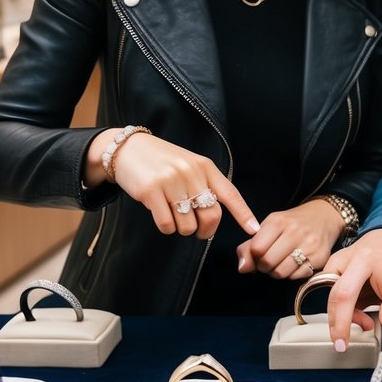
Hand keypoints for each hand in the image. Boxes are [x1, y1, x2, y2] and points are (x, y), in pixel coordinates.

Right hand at [87, 129, 257, 239]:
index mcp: (205, 166)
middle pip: (211, 216)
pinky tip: (161, 217)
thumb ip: (205, 185)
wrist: (128, 149)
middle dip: (205, 231)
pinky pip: (167, 224)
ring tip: (173, 216)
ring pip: (187, 225)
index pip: (230, 194)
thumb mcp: (189, 165)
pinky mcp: (151, 190)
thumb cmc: (162, 162)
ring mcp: (171, 181)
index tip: (253, 230)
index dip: (243, 214)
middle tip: (197, 232)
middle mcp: (191, 172)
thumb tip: (214, 218)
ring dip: (181, 229)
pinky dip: (166, 228)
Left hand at [235, 198, 345, 278]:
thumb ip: (249, 246)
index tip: (260, 252)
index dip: (254, 255)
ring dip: (277, 272)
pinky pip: (296, 277)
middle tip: (270, 260)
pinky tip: (295, 264)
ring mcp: (310, 245)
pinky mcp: (320, 258)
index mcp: (279, 221)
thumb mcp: (269, 227)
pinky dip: (291, 274)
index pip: (256, 248)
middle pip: (267, 262)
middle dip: (264, 266)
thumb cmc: (291, 224)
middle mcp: (296, 232)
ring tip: (281, 262)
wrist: (323, 217)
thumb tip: (242, 268)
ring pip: (281, 273)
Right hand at [322, 229, 381, 350]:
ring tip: (368, 320)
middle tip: (351, 339)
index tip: (342, 342)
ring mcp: (335, 265)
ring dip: (348, 315)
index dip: (340, 322)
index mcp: (361, 261)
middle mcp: (342, 262)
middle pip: (332, 299)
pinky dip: (348, 308)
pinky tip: (362, 309)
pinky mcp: (333, 271)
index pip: (343, 295)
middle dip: (340, 324)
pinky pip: (336, 296)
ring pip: (333, 299)